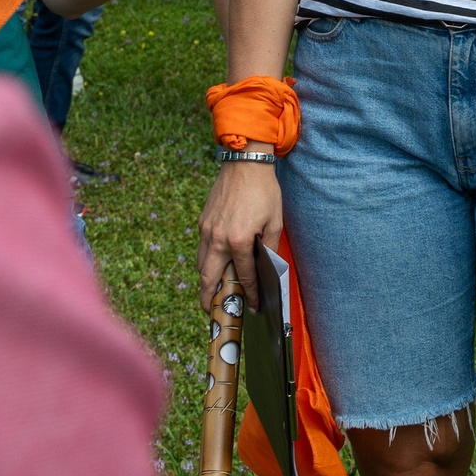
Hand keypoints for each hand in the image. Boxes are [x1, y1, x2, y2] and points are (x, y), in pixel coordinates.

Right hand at [200, 160, 284, 312]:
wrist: (245, 163)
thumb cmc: (263, 191)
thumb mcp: (274, 221)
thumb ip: (269, 248)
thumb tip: (267, 268)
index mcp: (239, 241)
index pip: (243, 277)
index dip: (249, 294)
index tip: (252, 306)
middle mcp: (218, 239)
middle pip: (208, 279)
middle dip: (209, 300)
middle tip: (214, 313)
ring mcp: (207, 230)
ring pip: (201, 265)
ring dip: (205, 282)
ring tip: (212, 294)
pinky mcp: (203, 222)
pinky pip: (202, 249)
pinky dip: (206, 262)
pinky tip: (215, 265)